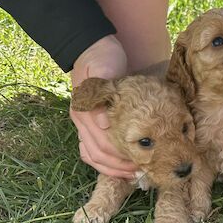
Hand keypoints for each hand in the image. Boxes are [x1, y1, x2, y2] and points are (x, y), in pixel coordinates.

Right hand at [70, 35, 136, 177]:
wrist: (90, 47)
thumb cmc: (103, 58)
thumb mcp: (105, 68)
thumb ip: (102, 91)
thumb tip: (103, 124)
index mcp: (85, 111)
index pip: (103, 143)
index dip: (121, 157)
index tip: (140, 164)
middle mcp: (81, 120)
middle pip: (99, 154)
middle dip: (120, 167)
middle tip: (141, 175)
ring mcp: (82, 123)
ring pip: (93, 156)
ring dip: (112, 169)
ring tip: (133, 176)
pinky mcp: (87, 123)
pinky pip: (91, 151)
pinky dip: (104, 163)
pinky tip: (120, 168)